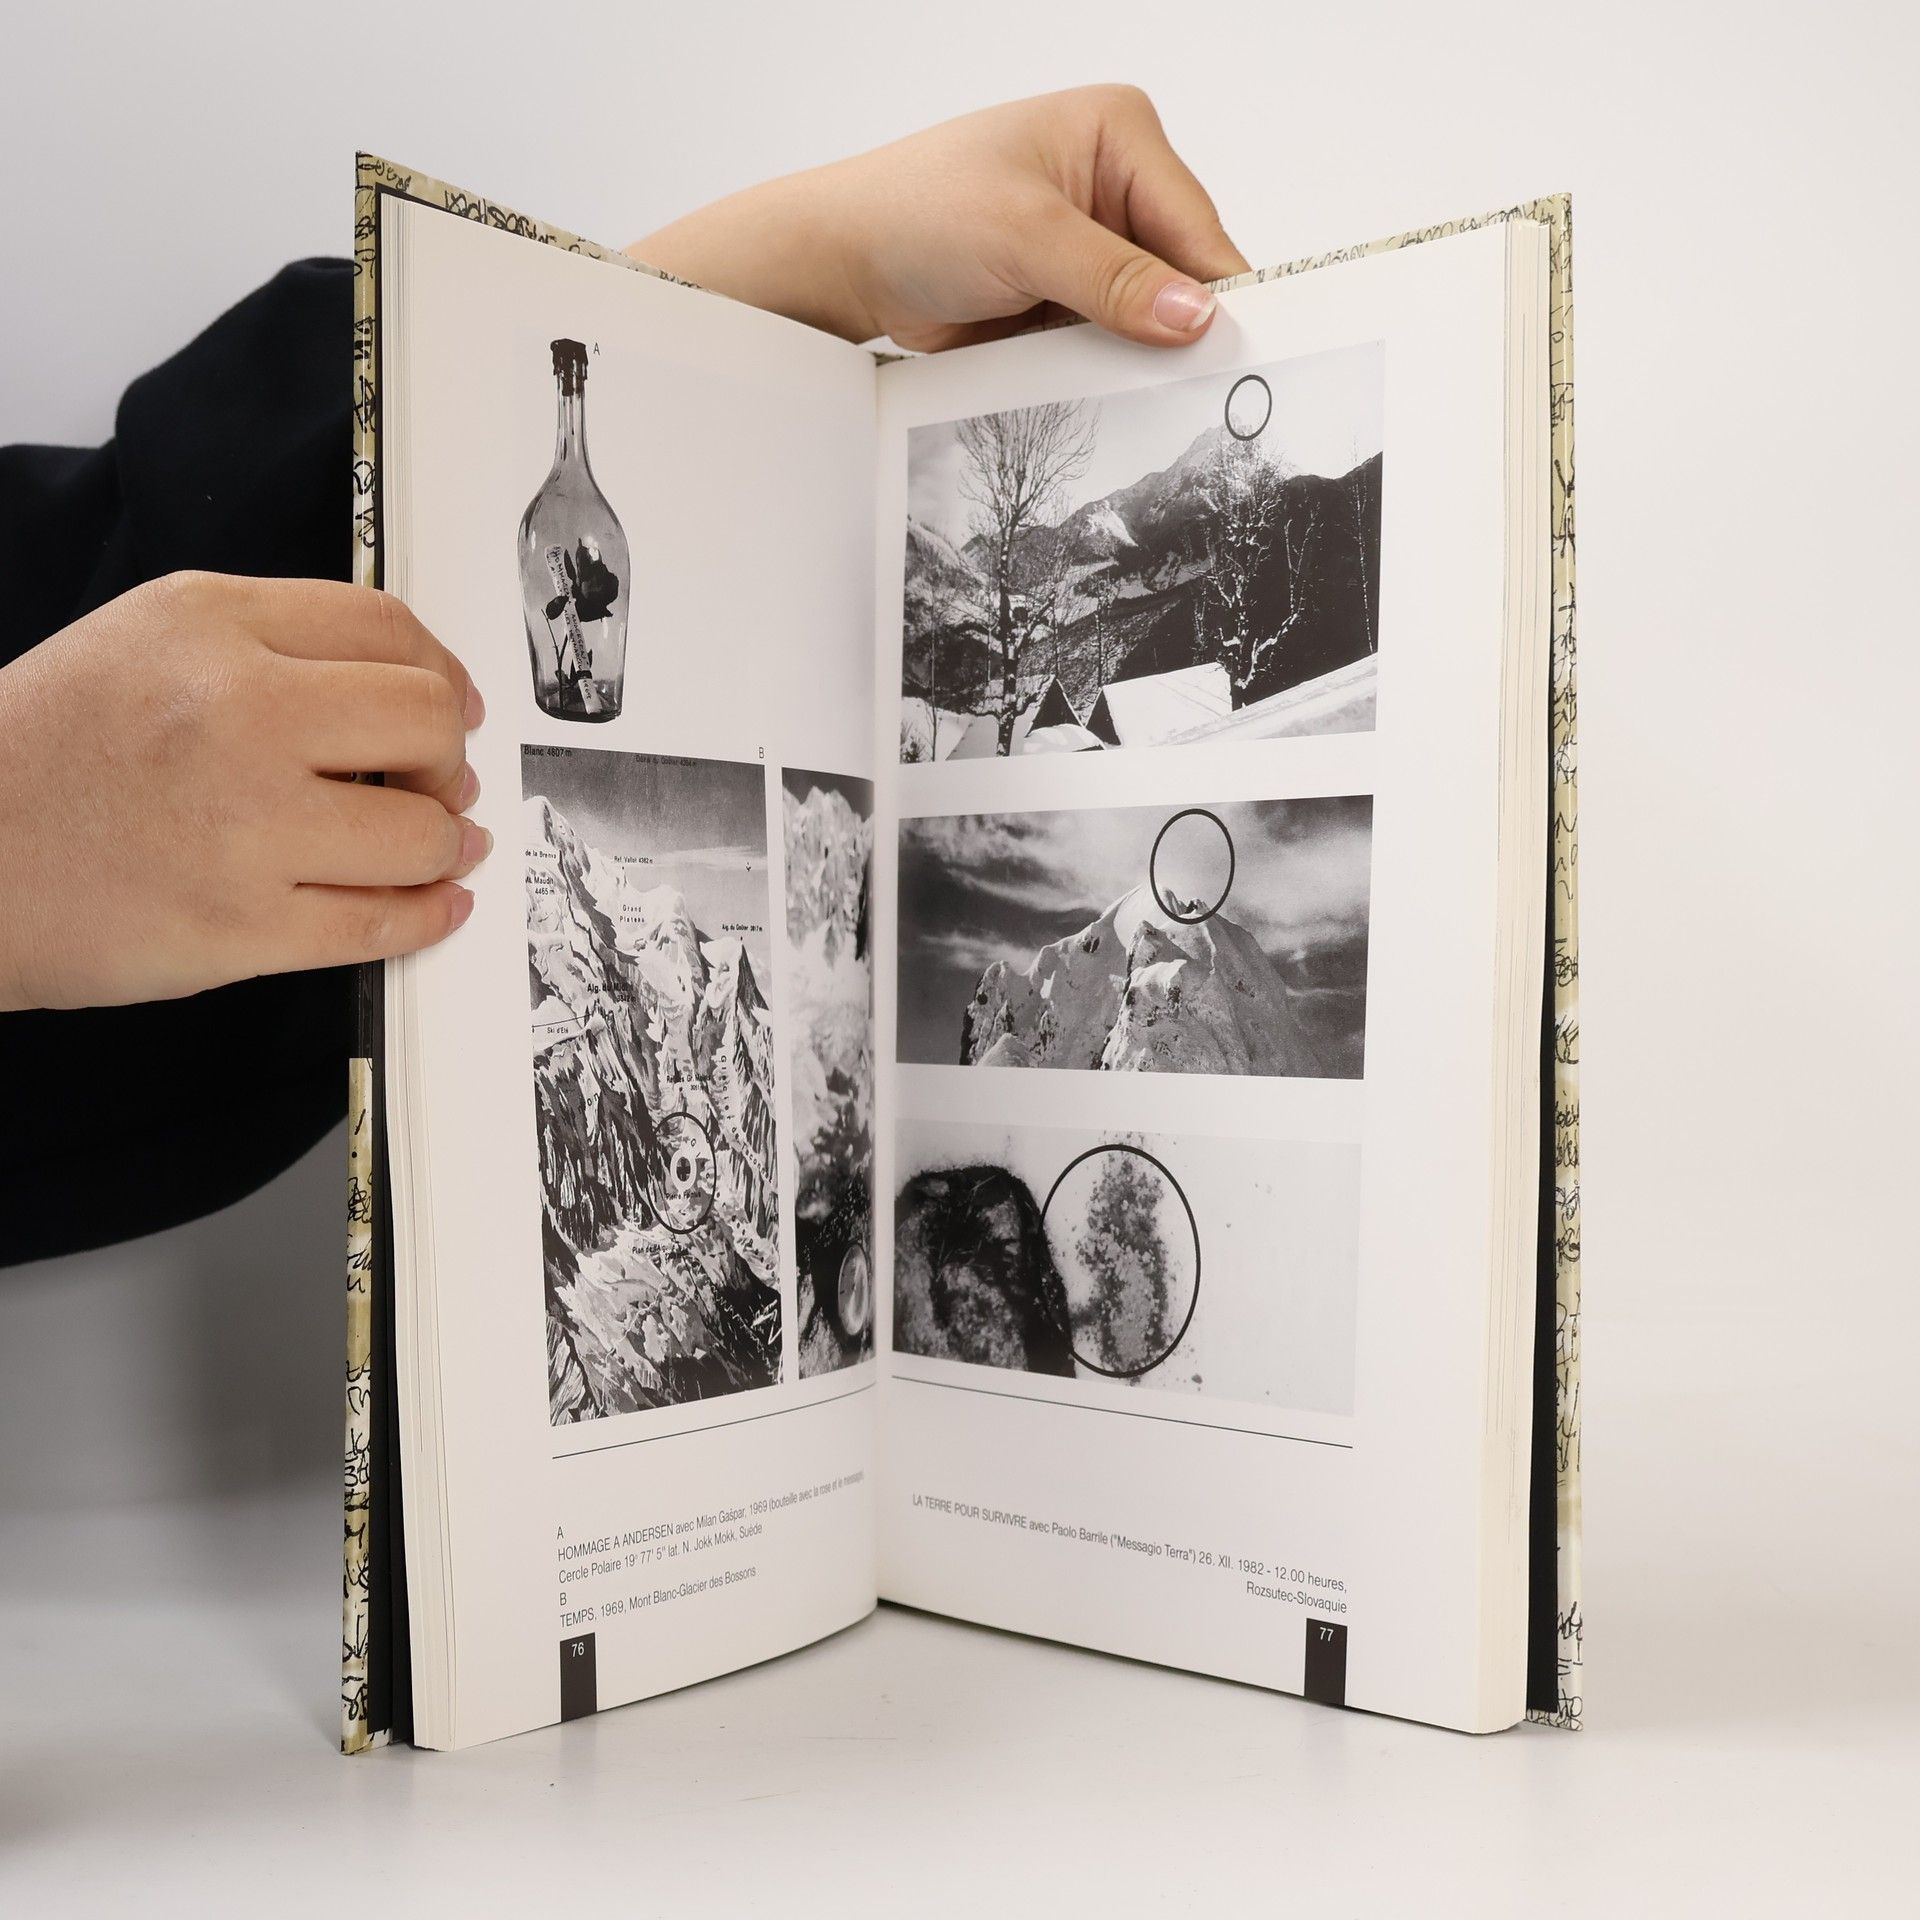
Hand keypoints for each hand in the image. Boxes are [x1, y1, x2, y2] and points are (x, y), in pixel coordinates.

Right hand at [0, 571, 490, 1010]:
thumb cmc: (47, 751)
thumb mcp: (145, 642)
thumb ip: (275, 645)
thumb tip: (414, 689)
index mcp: (210, 626)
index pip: (387, 628)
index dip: (443, 673)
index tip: (454, 705)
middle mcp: (234, 712)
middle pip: (426, 722)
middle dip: (450, 758)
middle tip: (440, 781)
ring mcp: (242, 825)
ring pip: (422, 832)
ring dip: (446, 843)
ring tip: (435, 846)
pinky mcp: (241, 926)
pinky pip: (384, 922)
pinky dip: (429, 915)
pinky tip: (435, 902)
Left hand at [632, 85, 1250, 351]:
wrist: (847, 262)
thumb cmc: (917, 213)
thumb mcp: (1025, 237)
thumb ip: (1113, 278)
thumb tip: (1193, 313)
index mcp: (1118, 133)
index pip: (1194, 223)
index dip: (1216, 292)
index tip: (1238, 355)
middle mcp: (1113, 181)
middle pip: (1179, 271)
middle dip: (1175, 327)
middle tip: (1191, 388)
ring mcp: (1091, 242)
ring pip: (1149, 314)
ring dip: (1138, 354)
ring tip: (1132, 389)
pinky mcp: (1067, 293)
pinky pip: (1111, 339)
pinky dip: (1107, 367)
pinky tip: (1104, 391)